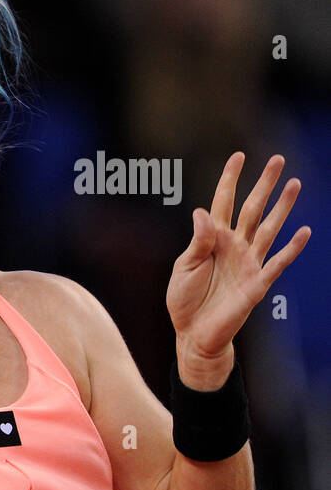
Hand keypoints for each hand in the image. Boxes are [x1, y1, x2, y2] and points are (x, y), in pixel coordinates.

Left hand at [167, 153, 310, 386]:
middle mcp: (235, 246)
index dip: (230, 180)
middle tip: (278, 159)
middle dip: (265, 185)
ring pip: (269, 228)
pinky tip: (305, 231)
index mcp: (213, 239)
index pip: (223, 203)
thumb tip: (201, 211)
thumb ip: (197, 240)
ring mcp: (249, 263)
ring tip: (295, 184)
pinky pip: (278, 263)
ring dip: (282, 207)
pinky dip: (291, 248)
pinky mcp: (258, 283)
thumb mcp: (184, 267)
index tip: (238, 156)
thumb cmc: (185, 299)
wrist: (193, 333)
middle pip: (252, 209)